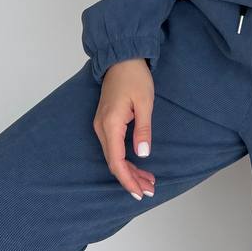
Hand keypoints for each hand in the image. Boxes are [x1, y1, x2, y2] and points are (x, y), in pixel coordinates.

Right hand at [93, 58, 157, 200]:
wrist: (122, 58)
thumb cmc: (135, 77)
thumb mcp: (145, 102)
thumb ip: (143, 129)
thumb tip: (142, 154)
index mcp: (110, 124)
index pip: (116, 162)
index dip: (128, 180)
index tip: (140, 192)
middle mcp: (101, 127)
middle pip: (114, 163)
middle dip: (131, 179)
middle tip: (149, 190)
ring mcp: (101, 125)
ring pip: (113, 156)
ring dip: (129, 170)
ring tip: (148, 181)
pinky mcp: (105, 122)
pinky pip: (113, 147)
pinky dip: (125, 159)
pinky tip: (138, 164)